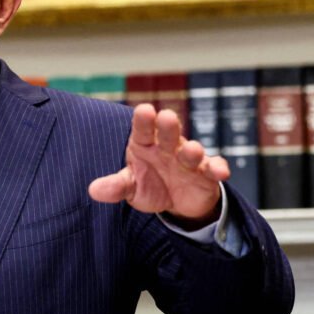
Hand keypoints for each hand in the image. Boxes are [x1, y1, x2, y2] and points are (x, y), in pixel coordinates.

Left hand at [88, 104, 229, 227]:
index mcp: (145, 145)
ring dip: (193, 151)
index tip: (144, 110)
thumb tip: (93, 191)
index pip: (142, 130)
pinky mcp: (206, 174)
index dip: (143, 121)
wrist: (178, 203)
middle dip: (167, 126)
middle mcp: (167, 147)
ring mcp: (188, 159)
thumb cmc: (150, 185)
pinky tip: (220, 172)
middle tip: (167, 117)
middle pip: (167, 134)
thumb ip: (115, 186)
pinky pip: (213, 168)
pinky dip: (217, 168)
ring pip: (191, 151)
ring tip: (193, 150)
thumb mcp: (131, 187)